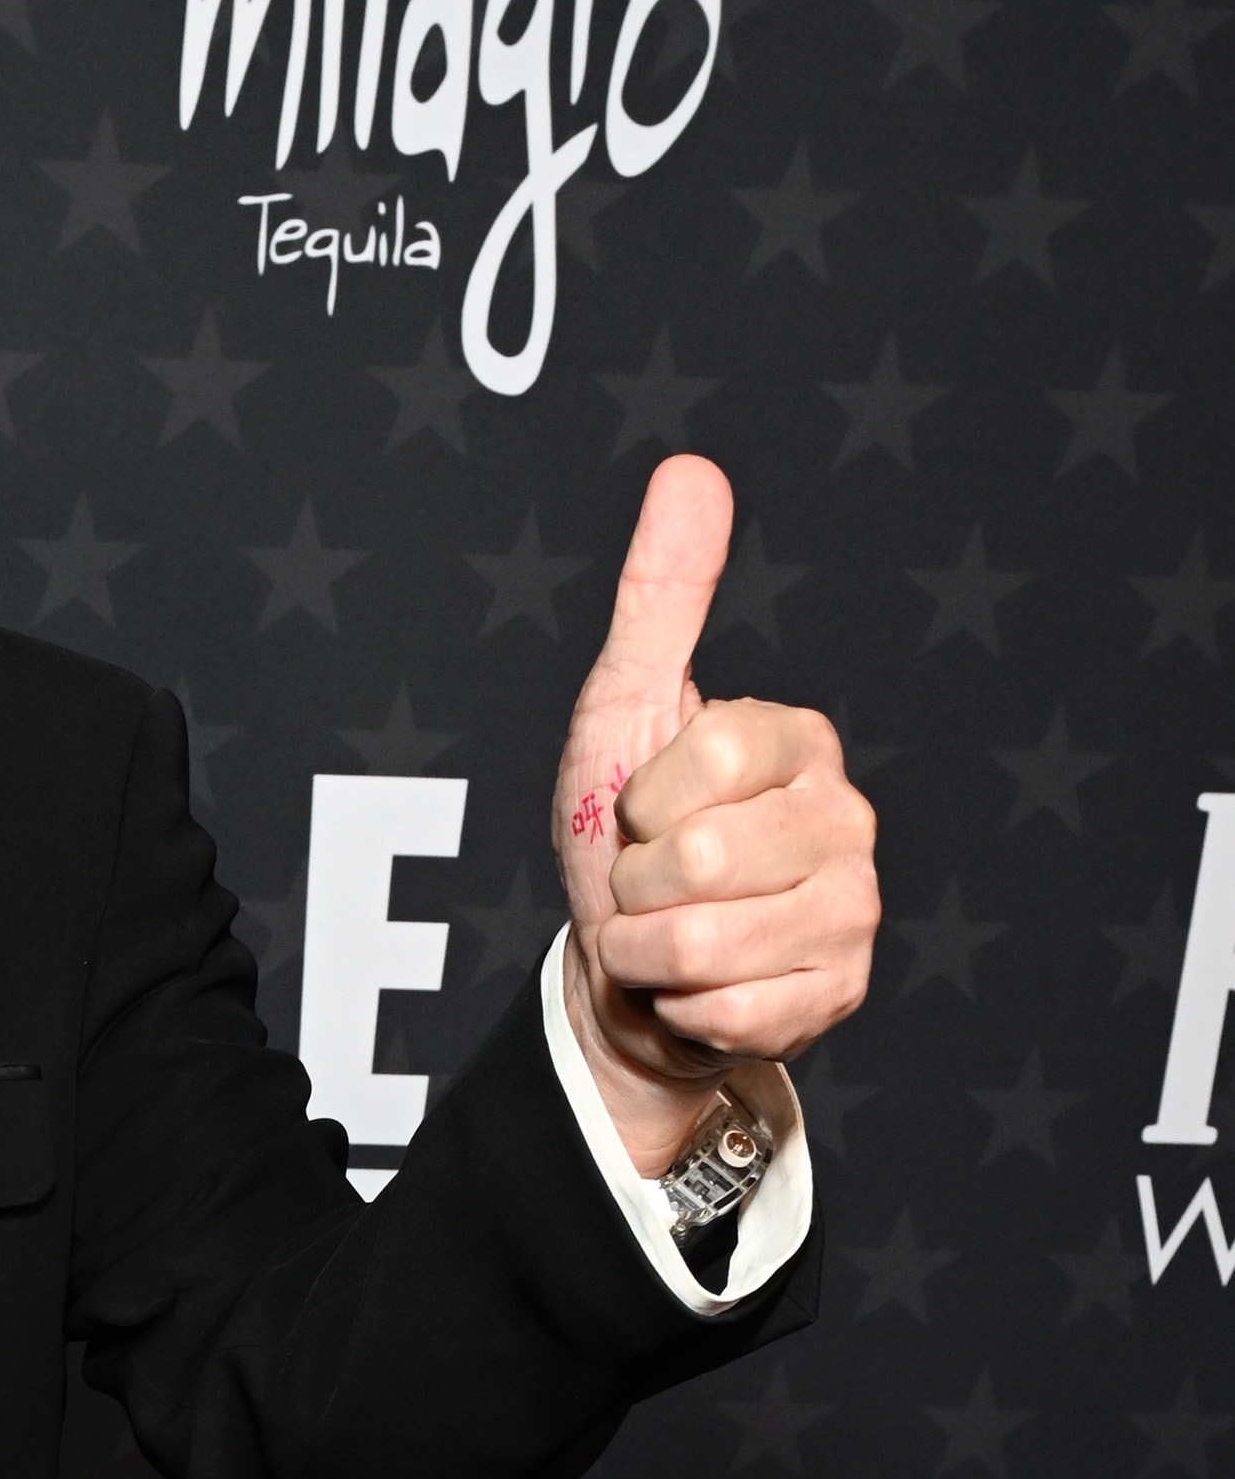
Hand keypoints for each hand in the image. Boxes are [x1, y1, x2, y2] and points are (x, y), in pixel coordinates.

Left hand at [550, 453, 879, 1179]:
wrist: (634, 974)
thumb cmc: (627, 838)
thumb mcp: (625, 710)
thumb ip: (661, 598)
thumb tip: (691, 470)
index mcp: (798, 740)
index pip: (706, 760)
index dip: (644, 800)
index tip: (646, 812)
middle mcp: (844, 818)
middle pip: (701, 860)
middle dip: (638, 886)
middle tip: (653, 884)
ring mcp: (852, 910)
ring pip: (706, 944)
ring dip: (649, 953)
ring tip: (667, 934)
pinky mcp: (839, 991)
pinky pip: (729, 1009)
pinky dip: (684, 1008)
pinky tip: (700, 987)